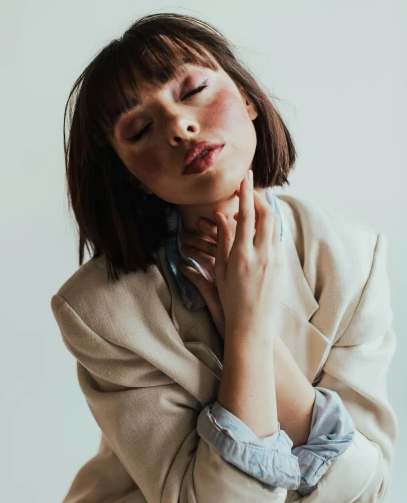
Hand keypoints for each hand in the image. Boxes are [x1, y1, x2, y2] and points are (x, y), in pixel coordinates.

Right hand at [179, 174, 281, 342]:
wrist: (253, 325)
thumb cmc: (230, 299)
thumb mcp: (220, 270)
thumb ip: (222, 241)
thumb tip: (221, 215)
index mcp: (242, 254)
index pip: (246, 215)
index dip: (246, 193)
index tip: (246, 176)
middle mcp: (262, 254)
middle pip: (266, 214)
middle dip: (258, 197)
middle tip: (249, 190)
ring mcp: (275, 259)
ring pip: (276, 223)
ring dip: (266, 209)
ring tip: (254, 204)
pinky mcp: (282, 264)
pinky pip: (278, 236)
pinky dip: (270, 225)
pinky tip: (261, 225)